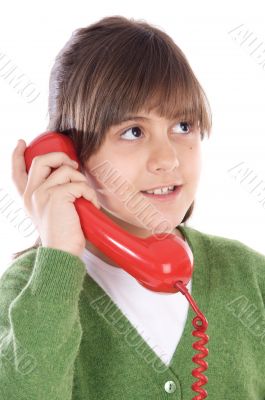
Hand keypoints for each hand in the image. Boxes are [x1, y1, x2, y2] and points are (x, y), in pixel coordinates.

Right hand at [11, 139, 99, 257]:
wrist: (63, 253)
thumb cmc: (63, 234)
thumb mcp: (51, 212)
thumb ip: (51, 194)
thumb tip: (68, 174)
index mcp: (28, 198)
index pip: (16, 172)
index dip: (16, 155)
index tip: (21, 142)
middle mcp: (31, 194)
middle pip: (41, 160)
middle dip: (60, 157)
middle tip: (73, 167)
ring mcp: (42, 194)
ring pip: (65, 170)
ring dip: (81, 180)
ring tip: (86, 195)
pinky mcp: (56, 197)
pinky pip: (79, 184)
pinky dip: (89, 193)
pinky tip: (91, 204)